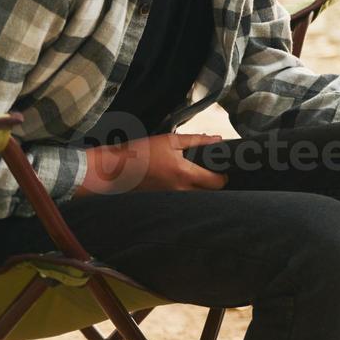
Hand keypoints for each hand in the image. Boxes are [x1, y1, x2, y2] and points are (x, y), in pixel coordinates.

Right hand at [77, 133, 227, 196]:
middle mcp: (181, 190)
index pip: (217, 183)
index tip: (223, 168)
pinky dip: (188, 188)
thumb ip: (197, 140)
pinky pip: (184, 196)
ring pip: (197, 195)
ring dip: (201, 186)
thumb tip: (217, 140)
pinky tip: (182, 177)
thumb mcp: (170, 140)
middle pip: (210, 192)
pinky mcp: (165, 199)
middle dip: (215, 182)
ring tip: (198, 171)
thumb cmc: (141, 152)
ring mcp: (173, 197)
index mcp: (185, 174)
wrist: (115, 169)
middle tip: (212, 169)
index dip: (224, 176)